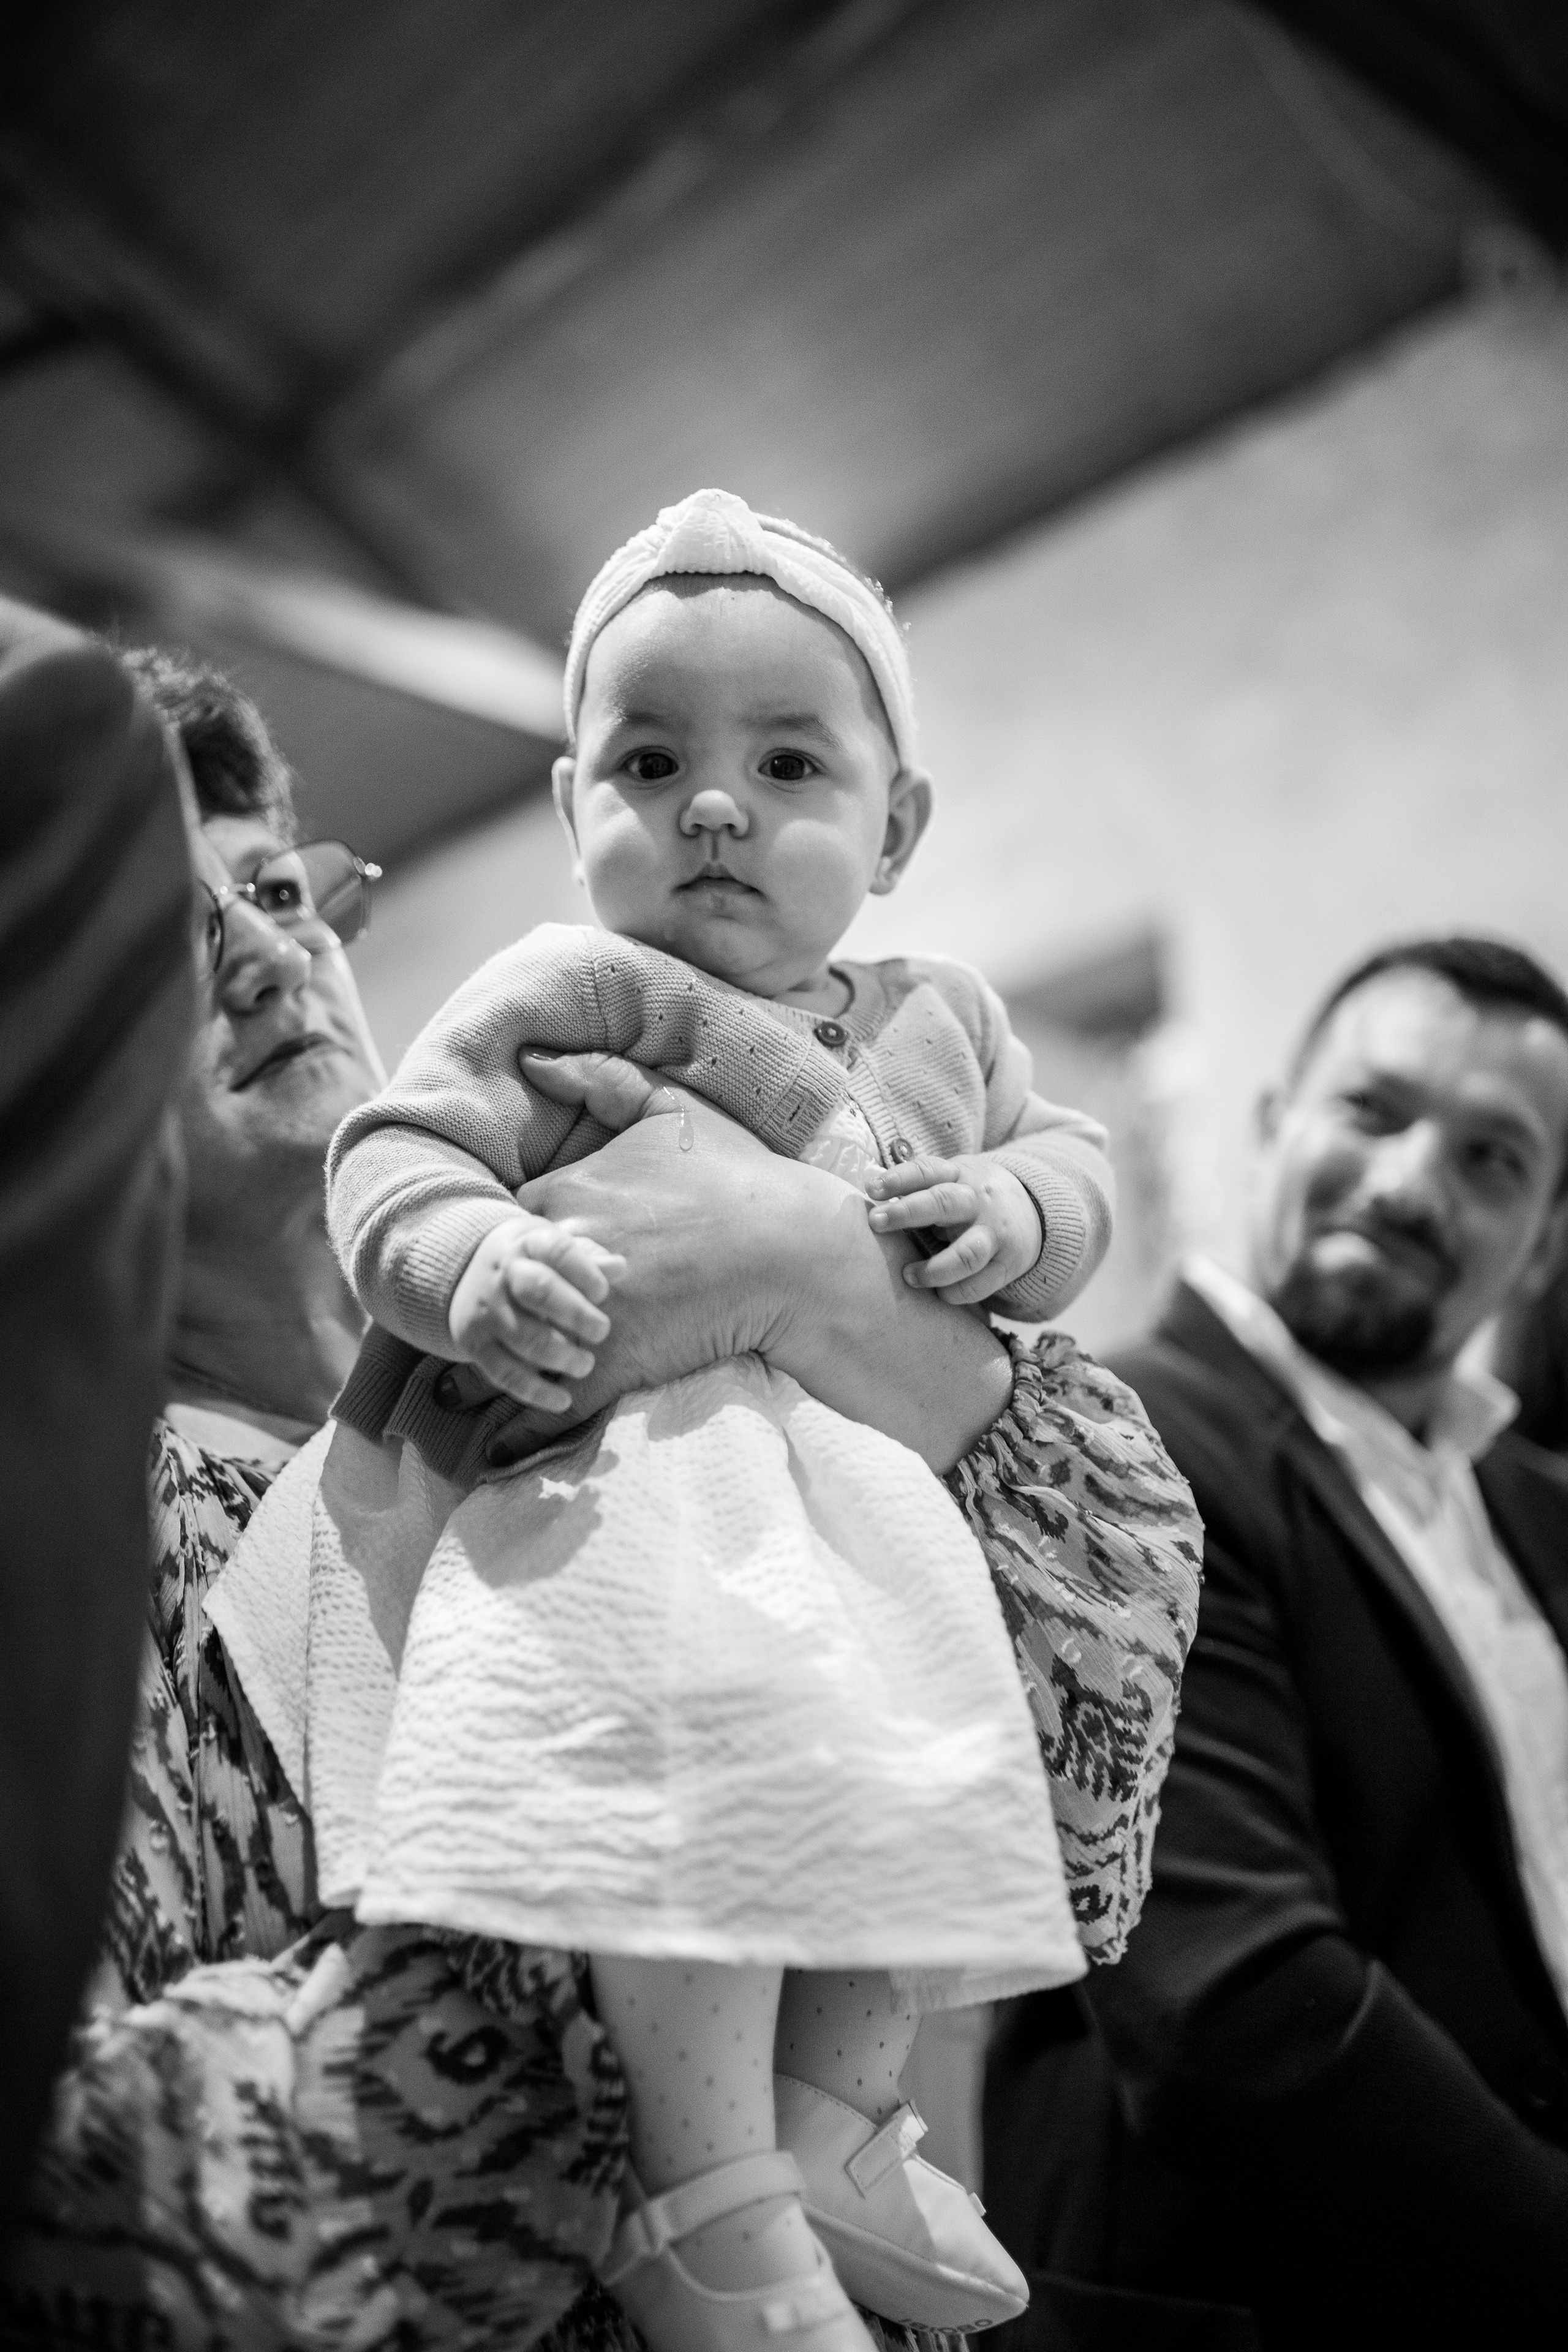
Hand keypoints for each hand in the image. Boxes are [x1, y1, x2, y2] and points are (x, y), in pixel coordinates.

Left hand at [439, 1049, 1011, 1472]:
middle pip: (493, 1282)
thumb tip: (533, 1060)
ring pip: (508, 1344)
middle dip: (501, 1293)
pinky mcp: (609, 1367)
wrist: (795, 1254)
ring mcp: (582, 1315)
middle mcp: (561, 1255)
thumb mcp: (670, 1112)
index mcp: (564, 1194)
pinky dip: (535, 1401)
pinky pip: (543, 1399)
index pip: (492, 1220)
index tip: (524, 1247)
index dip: (502, 1237)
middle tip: (516, 1301)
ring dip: (505, 1350)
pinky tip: (539, 1397)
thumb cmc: (735, 1177)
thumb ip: (599, 1081)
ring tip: (513, 1353)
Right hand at [446, 1210, 623, 1412]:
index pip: (557, 1250)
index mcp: (528, 1243)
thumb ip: (588, 1258)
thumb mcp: (552, 1246)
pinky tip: (562, 1401)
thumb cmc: (528, 1260)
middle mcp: (503, 1275)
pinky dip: (535, 1391)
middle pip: (540, 1290)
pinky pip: (504, 1373)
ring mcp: (487, 1311)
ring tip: (585, 1365)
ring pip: (524, 1337)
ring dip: (560, 1356)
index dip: (584, 1271)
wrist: (462, 1270)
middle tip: (601, 1331)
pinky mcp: (474, 1343)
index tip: (602, 1292)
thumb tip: (619, 1267)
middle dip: (575, 1314)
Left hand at [864, 1153, 1041, 1305]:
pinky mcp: (1007, 1264)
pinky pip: (980, 1284)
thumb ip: (920, 1185)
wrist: (1036, 1213)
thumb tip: (870, 1190)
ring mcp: (996, 1234)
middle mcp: (979, 1201)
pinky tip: (938, 1294)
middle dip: (907, 1212)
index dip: (899, 1178)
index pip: (928, 1170)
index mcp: (962, 1174)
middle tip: (876, 1222)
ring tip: (909, 1275)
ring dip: (933, 1269)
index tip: (871, 1189)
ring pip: (966, 1253)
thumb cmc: (975, 1197)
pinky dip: (955, 1293)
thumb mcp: (955, 1178)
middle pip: (944, 1203)